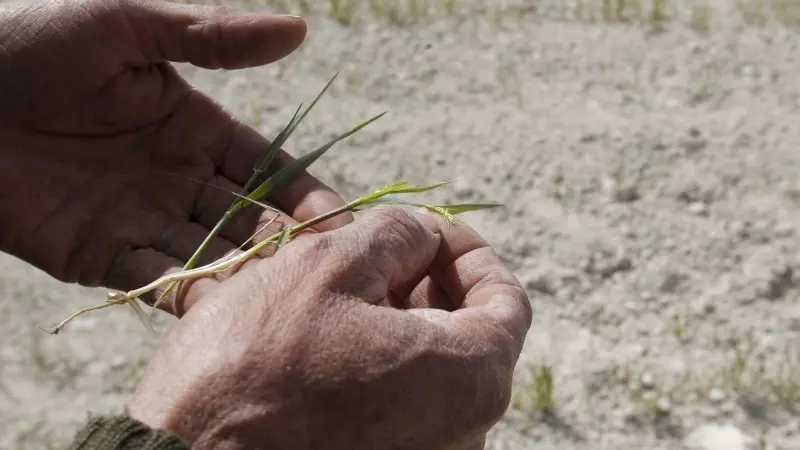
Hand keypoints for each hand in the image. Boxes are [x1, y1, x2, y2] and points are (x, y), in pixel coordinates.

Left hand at [0, 0, 349, 311]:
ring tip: (286, 300)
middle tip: (328, 273)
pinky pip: (155, 280)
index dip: (304, 194)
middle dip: (286, 245)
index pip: (267, 168)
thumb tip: (299, 29)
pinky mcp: (102, 255)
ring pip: (211, 255)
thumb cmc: (34, 42)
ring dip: (247, 277)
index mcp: (195, 128)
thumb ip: (214, 38)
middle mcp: (179, 178)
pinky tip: (225, 314)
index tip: (340, 222)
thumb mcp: (131, 27)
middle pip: (248, 218)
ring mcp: (144, 219)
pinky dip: (190, 296)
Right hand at [128, 207, 531, 449]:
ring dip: (398, 318)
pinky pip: (401, 405)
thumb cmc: (255, 362)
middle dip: (428, 281)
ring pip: (429, 370)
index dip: (469, 252)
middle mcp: (464, 434)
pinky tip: (330, 336)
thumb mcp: (329, 265)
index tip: (430, 230)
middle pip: (468, 336)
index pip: (506, 300)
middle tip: (377, 251)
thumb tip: (424, 235)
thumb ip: (397, 234)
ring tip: (345, 287)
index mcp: (469, 379)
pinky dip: (379, 361)